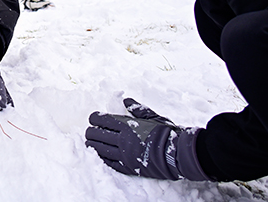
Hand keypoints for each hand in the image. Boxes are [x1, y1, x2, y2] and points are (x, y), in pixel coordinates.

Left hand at [85, 98, 209, 180]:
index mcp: (127, 125)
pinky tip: (99, 154)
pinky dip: (102, 157)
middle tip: (91, 130)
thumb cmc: (166, 133)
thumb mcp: (152, 116)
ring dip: (92, 144)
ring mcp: (125, 155)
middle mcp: (123, 140)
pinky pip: (110, 162)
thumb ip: (137, 108)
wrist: (176, 154)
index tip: (93, 118)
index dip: (94, 118)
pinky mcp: (129, 167)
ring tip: (90, 142)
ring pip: (100, 149)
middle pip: (97, 135)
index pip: (101, 120)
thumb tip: (125, 101)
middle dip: (91, 131)